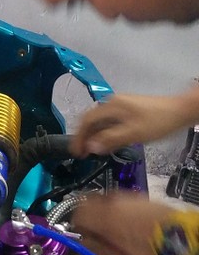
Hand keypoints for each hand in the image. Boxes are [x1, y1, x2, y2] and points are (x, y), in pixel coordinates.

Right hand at [70, 92, 197, 156]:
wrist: (179, 111)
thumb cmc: (158, 122)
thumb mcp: (133, 134)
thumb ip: (110, 140)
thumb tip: (91, 146)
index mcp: (111, 106)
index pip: (86, 120)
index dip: (78, 136)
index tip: (75, 151)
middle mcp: (113, 102)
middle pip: (91, 119)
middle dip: (84, 136)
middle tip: (81, 152)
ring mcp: (121, 105)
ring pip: (100, 120)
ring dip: (94, 135)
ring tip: (92, 150)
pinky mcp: (128, 109)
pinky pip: (109, 120)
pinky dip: (104, 131)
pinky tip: (107, 141)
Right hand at [72, 192, 172, 254]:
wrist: (183, 240)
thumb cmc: (152, 252)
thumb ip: (95, 251)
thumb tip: (80, 248)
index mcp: (105, 216)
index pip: (76, 215)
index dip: (76, 230)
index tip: (80, 242)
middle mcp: (113, 201)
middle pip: (88, 206)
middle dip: (89, 223)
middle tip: (95, 240)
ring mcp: (127, 198)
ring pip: (103, 203)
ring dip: (102, 218)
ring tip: (111, 237)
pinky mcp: (139, 199)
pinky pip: (118, 204)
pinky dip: (115, 214)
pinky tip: (125, 229)